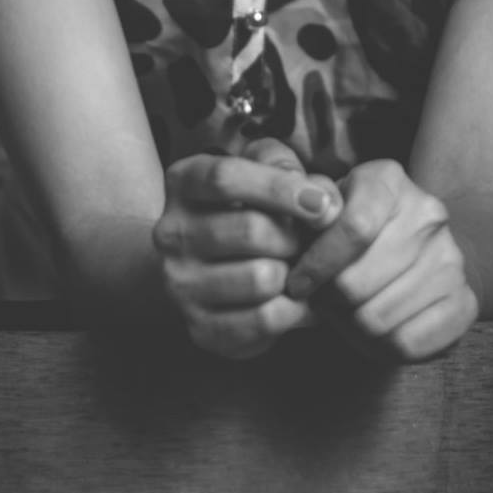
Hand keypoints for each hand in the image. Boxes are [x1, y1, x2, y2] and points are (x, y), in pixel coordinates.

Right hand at [152, 138, 342, 359]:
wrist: (211, 271)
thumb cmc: (249, 209)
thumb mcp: (260, 171)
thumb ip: (285, 165)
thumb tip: (319, 199)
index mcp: (182, 183)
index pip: (225, 178)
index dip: (279, 188)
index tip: (321, 204)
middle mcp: (171, 233)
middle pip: (251, 230)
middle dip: (294, 237)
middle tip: (303, 242)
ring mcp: (180, 284)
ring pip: (261, 278)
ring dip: (293, 275)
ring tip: (294, 270)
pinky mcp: (200, 327)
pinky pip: (265, 320)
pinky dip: (294, 310)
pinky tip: (297, 299)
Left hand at [283, 160, 477, 362]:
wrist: (424, 252)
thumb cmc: (358, 232)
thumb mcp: (328, 210)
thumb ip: (305, 219)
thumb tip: (288, 241)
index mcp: (389, 180)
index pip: (353, 227)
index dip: (317, 264)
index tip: (296, 283)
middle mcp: (428, 214)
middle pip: (358, 282)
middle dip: (328, 302)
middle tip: (322, 302)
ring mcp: (452, 259)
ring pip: (377, 319)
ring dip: (349, 328)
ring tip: (345, 316)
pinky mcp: (465, 303)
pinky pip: (407, 344)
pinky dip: (380, 349)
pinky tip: (372, 332)